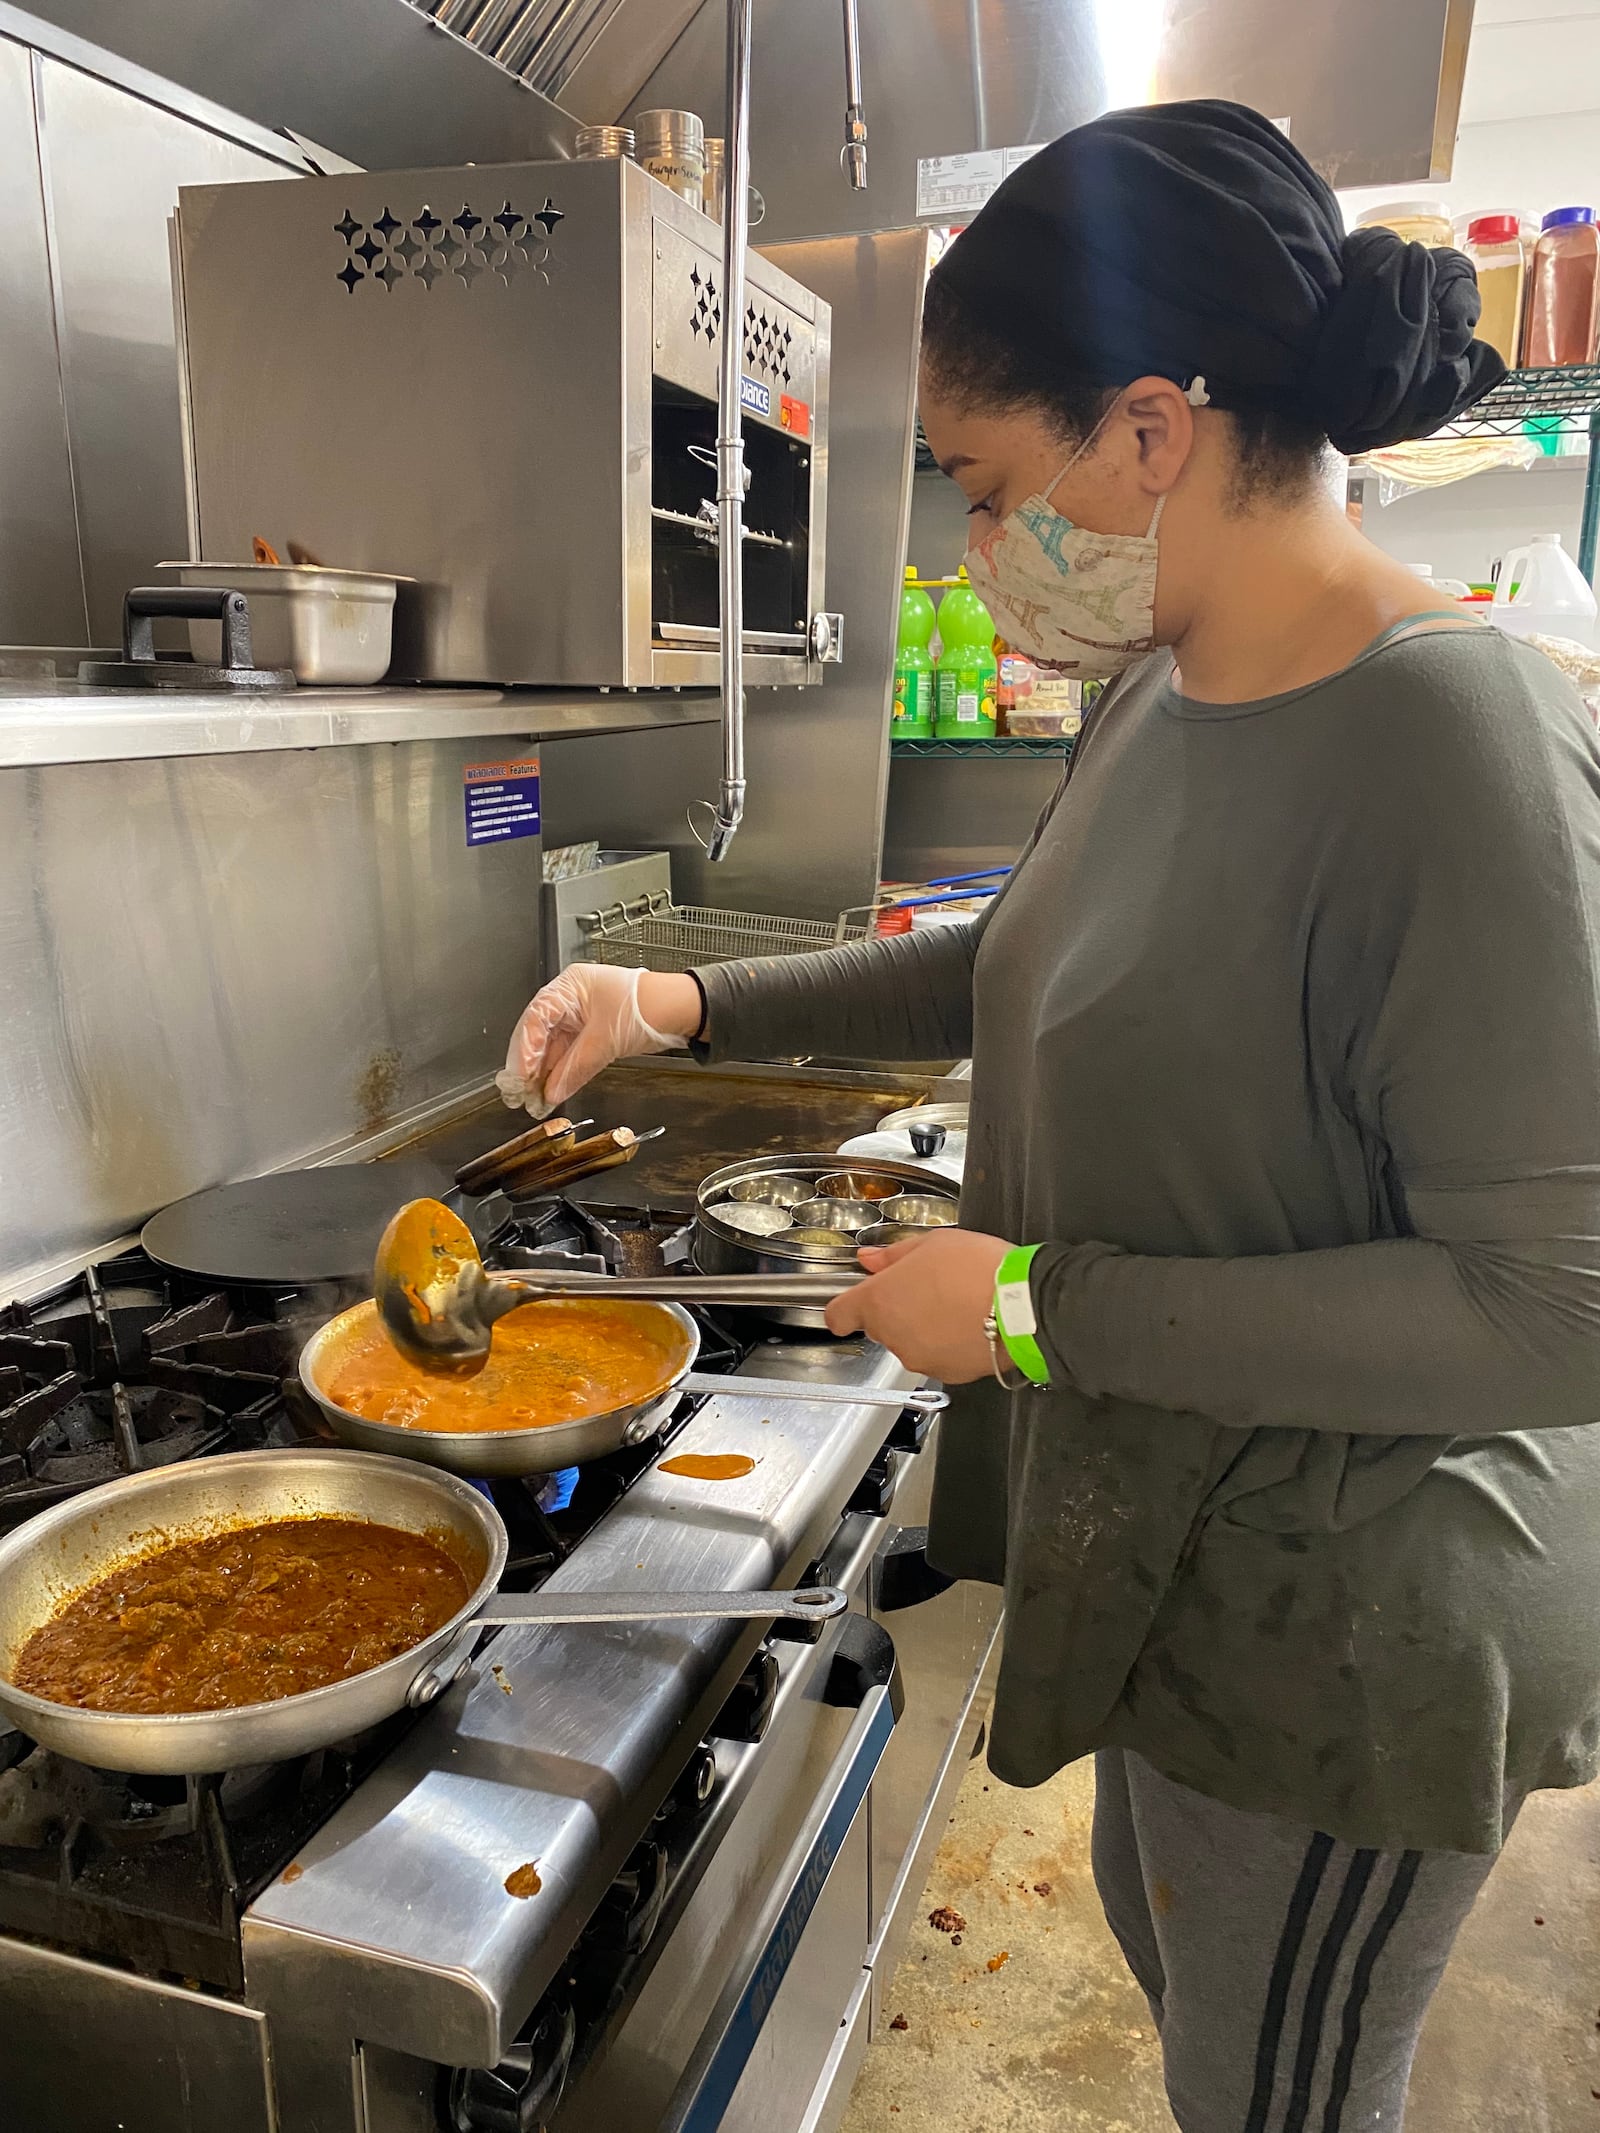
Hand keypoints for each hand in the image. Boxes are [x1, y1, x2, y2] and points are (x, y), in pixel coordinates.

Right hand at [497, 965, 699, 1114]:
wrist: (679, 1011)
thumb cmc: (649, 1006)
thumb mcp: (607, 1039)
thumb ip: (576, 1068)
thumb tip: (553, 1091)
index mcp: (570, 986)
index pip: (536, 1017)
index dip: (525, 1047)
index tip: (521, 1074)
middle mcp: (570, 999)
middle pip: (538, 1033)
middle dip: (529, 1063)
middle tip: (519, 1090)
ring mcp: (578, 1016)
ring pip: (552, 1046)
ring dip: (543, 1072)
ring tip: (534, 1097)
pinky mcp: (589, 1033)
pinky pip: (567, 1053)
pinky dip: (559, 1072)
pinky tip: (551, 1089)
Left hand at [824, 1229, 1011, 1382]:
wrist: (1022, 1307)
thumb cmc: (978, 1269)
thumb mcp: (931, 1243)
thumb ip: (893, 1255)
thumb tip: (869, 1260)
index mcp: (879, 1301)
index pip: (839, 1315)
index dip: (845, 1307)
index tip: (855, 1300)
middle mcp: (893, 1336)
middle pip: (880, 1326)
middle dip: (897, 1309)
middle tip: (927, 1286)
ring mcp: (919, 1358)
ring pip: (909, 1342)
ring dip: (923, 1327)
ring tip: (955, 1304)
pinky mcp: (947, 1374)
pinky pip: (937, 1356)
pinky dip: (946, 1344)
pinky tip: (968, 1323)